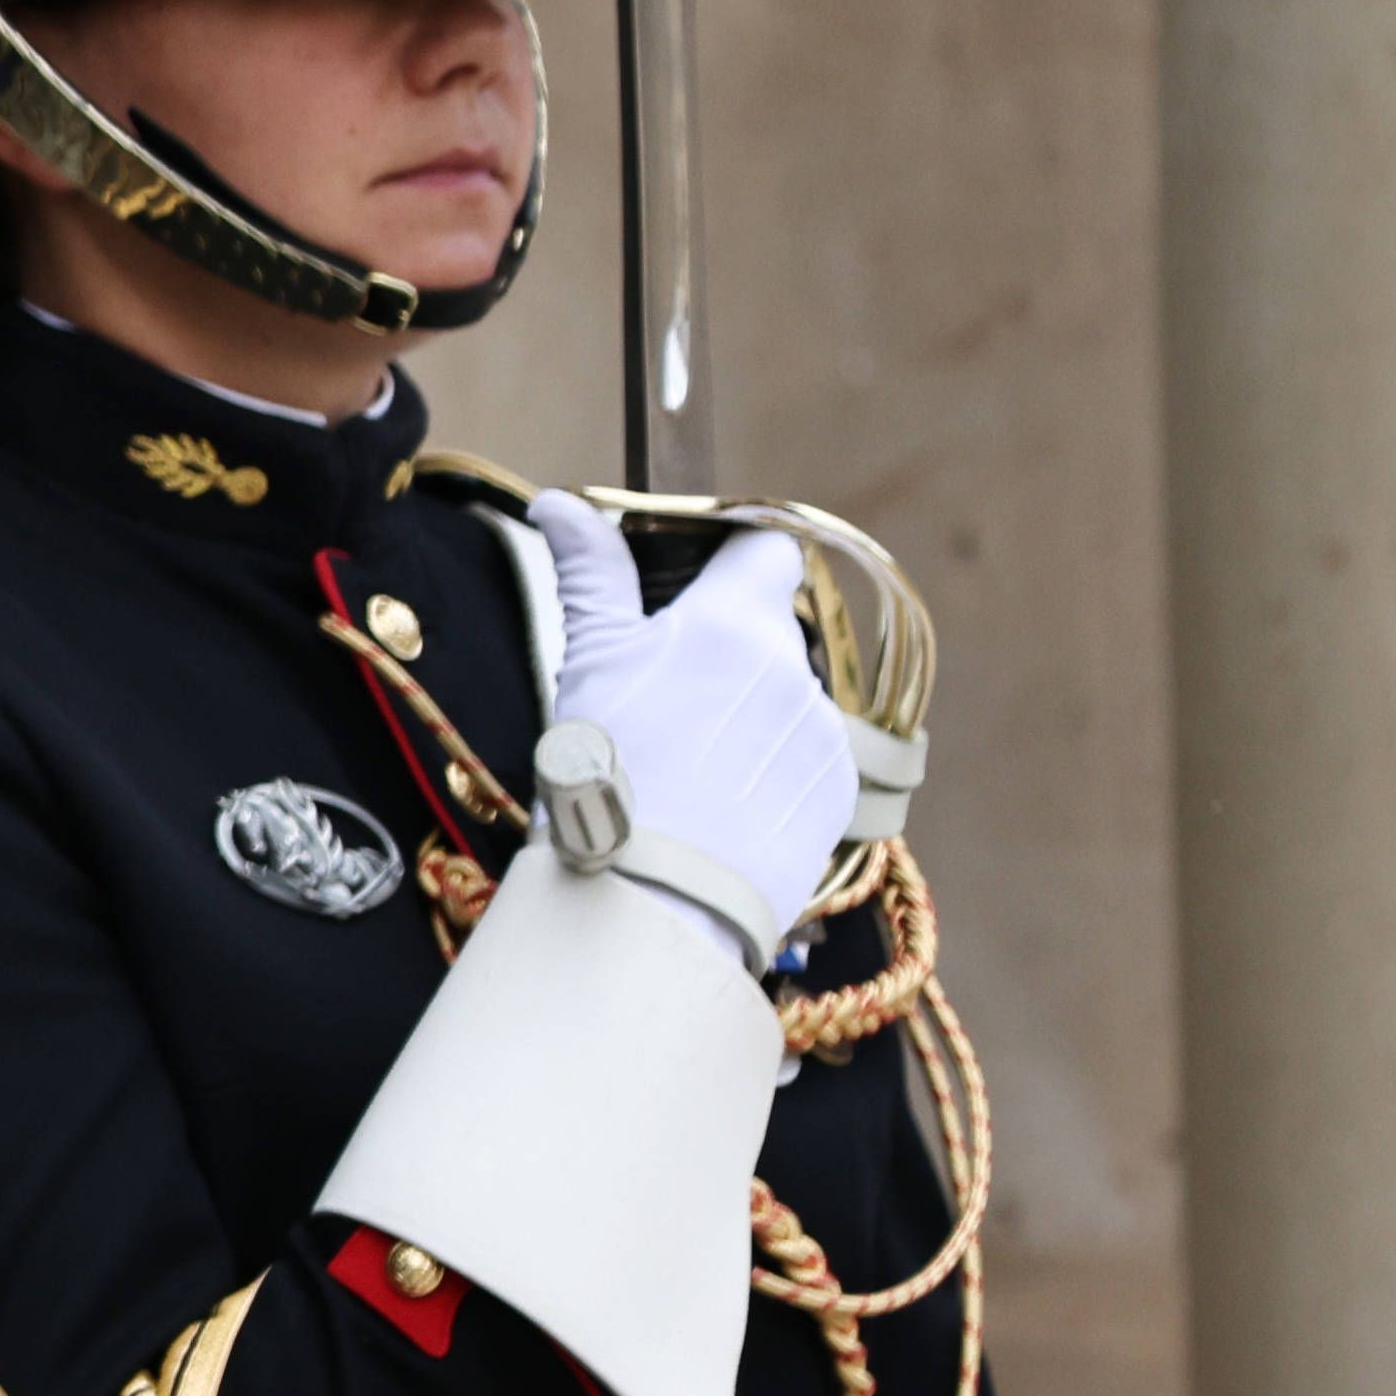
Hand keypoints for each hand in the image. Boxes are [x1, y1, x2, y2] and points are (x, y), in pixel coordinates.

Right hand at [535, 497, 851, 960]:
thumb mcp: (588, 662)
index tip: (694, 593)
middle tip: (666, 702)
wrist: (652, 894)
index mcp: (731, 621)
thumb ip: (591, 574)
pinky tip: (720, 803)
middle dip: (726, 652)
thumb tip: (560, 501)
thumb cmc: (608, 772)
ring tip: (690, 766)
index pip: (766, 549)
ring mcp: (821, 731)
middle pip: (767, 631)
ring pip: (785, 697)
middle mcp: (791, 666)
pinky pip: (805, 757)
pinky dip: (769, 769)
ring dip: (748, 713)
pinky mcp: (835, 790)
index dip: (732, 563)